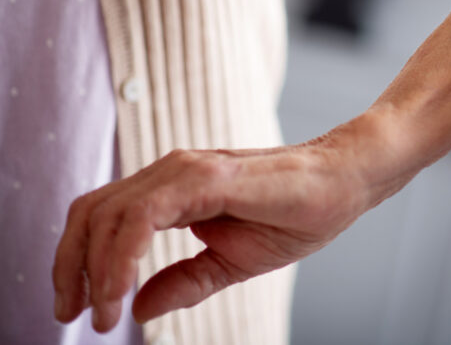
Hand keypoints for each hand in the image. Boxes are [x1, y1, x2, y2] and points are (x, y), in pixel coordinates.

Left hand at [52, 125, 383, 332]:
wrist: (347, 182)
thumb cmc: (299, 211)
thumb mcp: (232, 262)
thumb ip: (185, 280)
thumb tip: (139, 306)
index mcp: (176, 188)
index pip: (103, 216)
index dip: (78, 263)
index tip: (85, 312)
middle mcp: (174, 171)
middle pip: (91, 211)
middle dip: (69, 267)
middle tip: (75, 315)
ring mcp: (189, 169)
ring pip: (109, 212)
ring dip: (92, 267)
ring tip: (101, 311)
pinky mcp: (209, 176)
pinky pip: (144, 212)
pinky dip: (122, 253)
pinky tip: (124, 287)